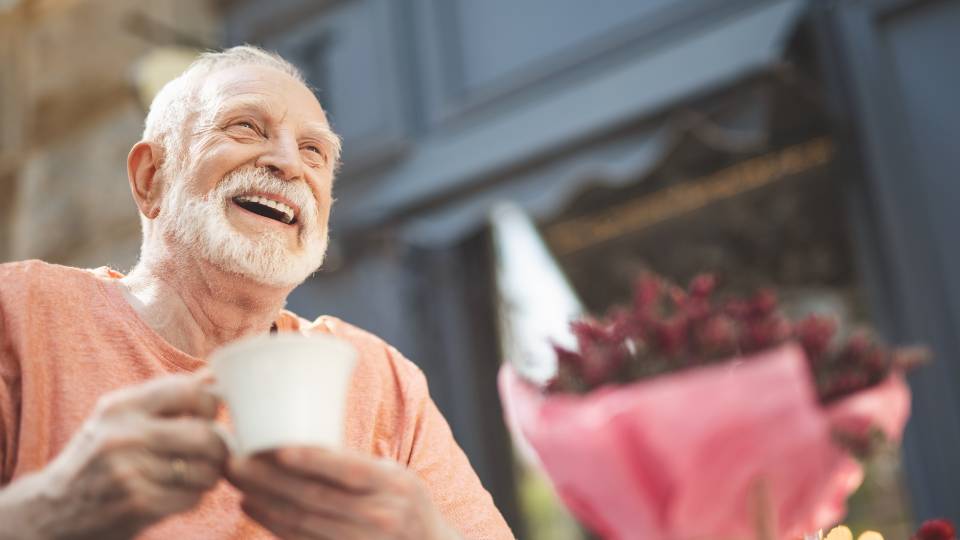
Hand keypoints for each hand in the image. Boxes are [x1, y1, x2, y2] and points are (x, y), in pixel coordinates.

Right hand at [0, 372, 227, 539]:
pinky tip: (176, 494)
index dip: (210, 405)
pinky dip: (192, 497)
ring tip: (193, 475)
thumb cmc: (96, 457)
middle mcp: (124, 435)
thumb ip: (165, 398)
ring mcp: (130, 472)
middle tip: (212, 454)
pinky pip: (192, 497)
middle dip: (218, 447)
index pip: (190, 391)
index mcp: (122, 406)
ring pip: (204, 470)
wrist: (50, 510)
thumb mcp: (119, 418)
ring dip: (208, 476)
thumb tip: (212, 375)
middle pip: (206, 435)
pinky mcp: (137, 505)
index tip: (207, 418)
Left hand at [227, 447, 460, 539]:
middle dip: (269, 479)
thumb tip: (301, 440)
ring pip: (302, 522)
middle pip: (314, 497)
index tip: (276, 448)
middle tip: (235, 461)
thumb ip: (356, 464)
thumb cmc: (406, 502)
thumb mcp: (395, 474)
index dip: (312, 459)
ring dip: (263, 502)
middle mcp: (379, 514)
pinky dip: (273, 524)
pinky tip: (254, 507)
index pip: (348, 470)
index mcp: (393, 484)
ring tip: (237, 481)